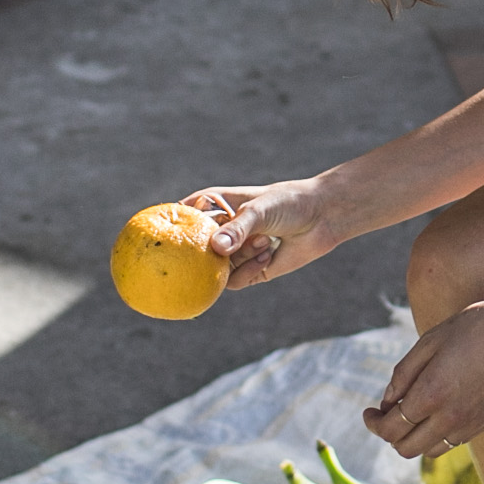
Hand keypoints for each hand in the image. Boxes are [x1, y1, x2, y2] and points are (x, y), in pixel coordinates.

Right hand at [182, 177, 341, 291]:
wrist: (322, 217)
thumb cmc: (288, 203)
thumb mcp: (260, 210)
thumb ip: (238, 228)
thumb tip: (217, 249)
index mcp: (215, 206)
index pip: (183, 216)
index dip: (170, 225)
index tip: (160, 235)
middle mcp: (220, 231)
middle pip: (193, 250)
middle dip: (198, 256)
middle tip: (201, 257)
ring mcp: (233, 252)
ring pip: (216, 268)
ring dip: (240, 257)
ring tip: (264, 241)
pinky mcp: (248, 271)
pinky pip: (235, 281)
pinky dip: (250, 270)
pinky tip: (269, 254)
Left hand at [363, 299, 483, 461]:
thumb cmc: (473, 328)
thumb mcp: (429, 341)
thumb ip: (403, 374)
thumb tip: (386, 402)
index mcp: (430, 395)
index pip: (390, 428)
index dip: (373, 423)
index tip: (369, 411)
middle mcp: (449, 418)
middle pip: (406, 447)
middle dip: (389, 434)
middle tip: (386, 414)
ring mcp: (469, 425)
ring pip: (428, 451)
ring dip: (413, 438)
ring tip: (410, 415)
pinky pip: (451, 443)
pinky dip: (435, 436)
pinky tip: (436, 414)